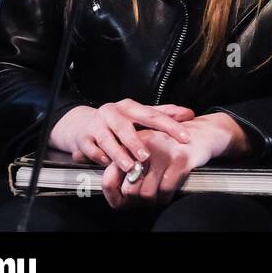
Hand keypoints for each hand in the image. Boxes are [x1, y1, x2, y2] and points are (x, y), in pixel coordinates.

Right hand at [49, 99, 195, 173]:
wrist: (81, 124)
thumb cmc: (118, 122)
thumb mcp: (140, 115)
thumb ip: (165, 114)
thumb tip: (190, 114)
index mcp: (130, 106)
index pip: (153, 115)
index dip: (170, 126)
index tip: (186, 138)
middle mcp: (112, 112)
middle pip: (125, 126)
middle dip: (136, 142)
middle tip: (147, 156)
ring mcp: (96, 125)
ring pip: (107, 140)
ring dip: (119, 154)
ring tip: (129, 166)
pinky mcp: (83, 138)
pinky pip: (93, 150)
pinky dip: (101, 158)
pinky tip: (108, 165)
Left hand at [99, 113, 244, 208]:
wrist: (203, 133)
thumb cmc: (172, 145)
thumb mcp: (146, 149)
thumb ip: (127, 166)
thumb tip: (116, 195)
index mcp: (131, 142)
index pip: (110, 176)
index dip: (113, 194)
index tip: (120, 201)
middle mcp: (145, 145)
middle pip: (129, 189)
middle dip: (136, 200)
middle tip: (142, 199)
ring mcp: (163, 153)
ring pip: (147, 193)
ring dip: (152, 200)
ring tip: (156, 194)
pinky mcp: (180, 160)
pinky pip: (166, 191)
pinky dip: (166, 196)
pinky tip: (168, 190)